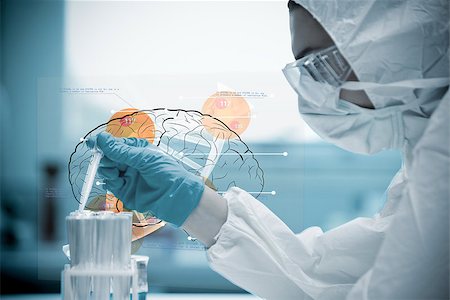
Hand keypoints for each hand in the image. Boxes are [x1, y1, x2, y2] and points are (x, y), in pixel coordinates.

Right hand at [88, 132, 204, 226]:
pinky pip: (111, 183)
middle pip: (108, 157)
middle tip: (107, 161)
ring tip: (114, 172)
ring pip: (107, 170)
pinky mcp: (125, 190)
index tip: (92, 143)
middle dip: (104, 158)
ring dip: (106, 170)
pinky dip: (110, 181)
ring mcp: (127, 175)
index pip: (114, 144)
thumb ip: (121, 150)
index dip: (102, 143)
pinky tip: (116, 180)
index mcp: (136, 149)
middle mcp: (130, 161)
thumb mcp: (143, 158)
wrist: (176, 196)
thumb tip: (102, 138)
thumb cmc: (167, 172)